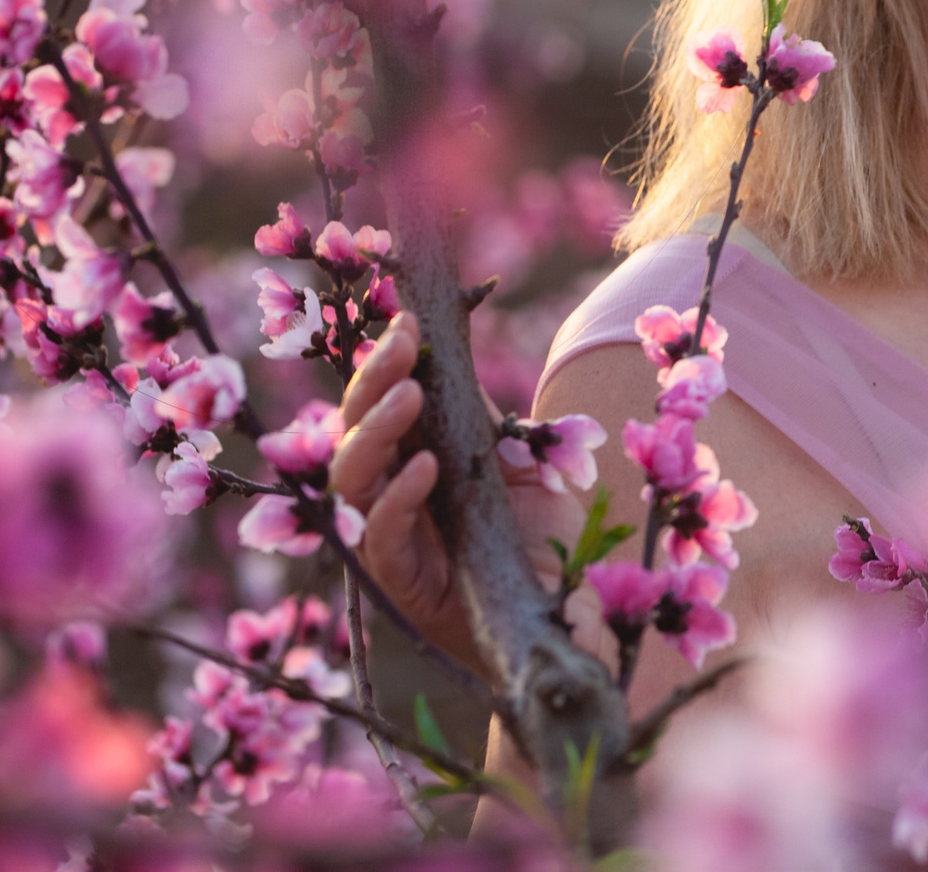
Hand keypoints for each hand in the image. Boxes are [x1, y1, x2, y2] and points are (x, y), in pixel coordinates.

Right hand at [331, 311, 577, 671]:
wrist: (574, 609)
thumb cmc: (545, 535)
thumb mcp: (519, 459)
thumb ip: (480, 415)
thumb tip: (450, 349)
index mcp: (411, 463)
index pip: (378, 407)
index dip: (385, 363)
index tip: (407, 319)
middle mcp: (390, 497)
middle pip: (353, 434)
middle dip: (372, 384)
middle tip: (401, 344)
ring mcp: (392, 541)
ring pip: (352, 481)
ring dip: (377, 431)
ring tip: (407, 394)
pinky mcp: (404, 584)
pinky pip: (383, 537)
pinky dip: (399, 499)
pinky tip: (424, 467)